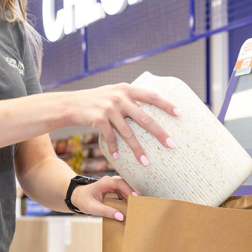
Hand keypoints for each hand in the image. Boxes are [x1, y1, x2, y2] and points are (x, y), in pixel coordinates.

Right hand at [64, 84, 179, 165]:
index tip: (180, 114)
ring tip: (145, 162)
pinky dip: (114, 149)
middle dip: (159, 133)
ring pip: (128, 133)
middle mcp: (120, 97)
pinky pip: (110, 137)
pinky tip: (117, 158)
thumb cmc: (96, 101)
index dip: (167, 104)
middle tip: (171, 145)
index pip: (152, 96)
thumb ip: (129, 98)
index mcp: (127, 89)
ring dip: (137, 149)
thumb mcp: (114, 93)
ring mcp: (109, 108)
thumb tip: (148, 108)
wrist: (71, 104)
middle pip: (144, 118)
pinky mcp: (98, 119)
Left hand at [70, 176, 136, 220]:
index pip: (120, 183)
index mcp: (105, 182)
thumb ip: (106, 211)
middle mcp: (112, 181)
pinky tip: (133, 207)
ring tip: (139, 206)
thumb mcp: (92, 208)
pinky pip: (125, 194)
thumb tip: (121, 217)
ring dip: (133, 197)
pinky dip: (129, 200)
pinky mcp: (116, 191)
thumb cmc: (83, 200)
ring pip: (127, 189)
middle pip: (127, 185)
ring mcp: (115, 186)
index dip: (129, 189)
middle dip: (134, 193)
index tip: (136, 197)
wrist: (78, 197)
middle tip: (141, 203)